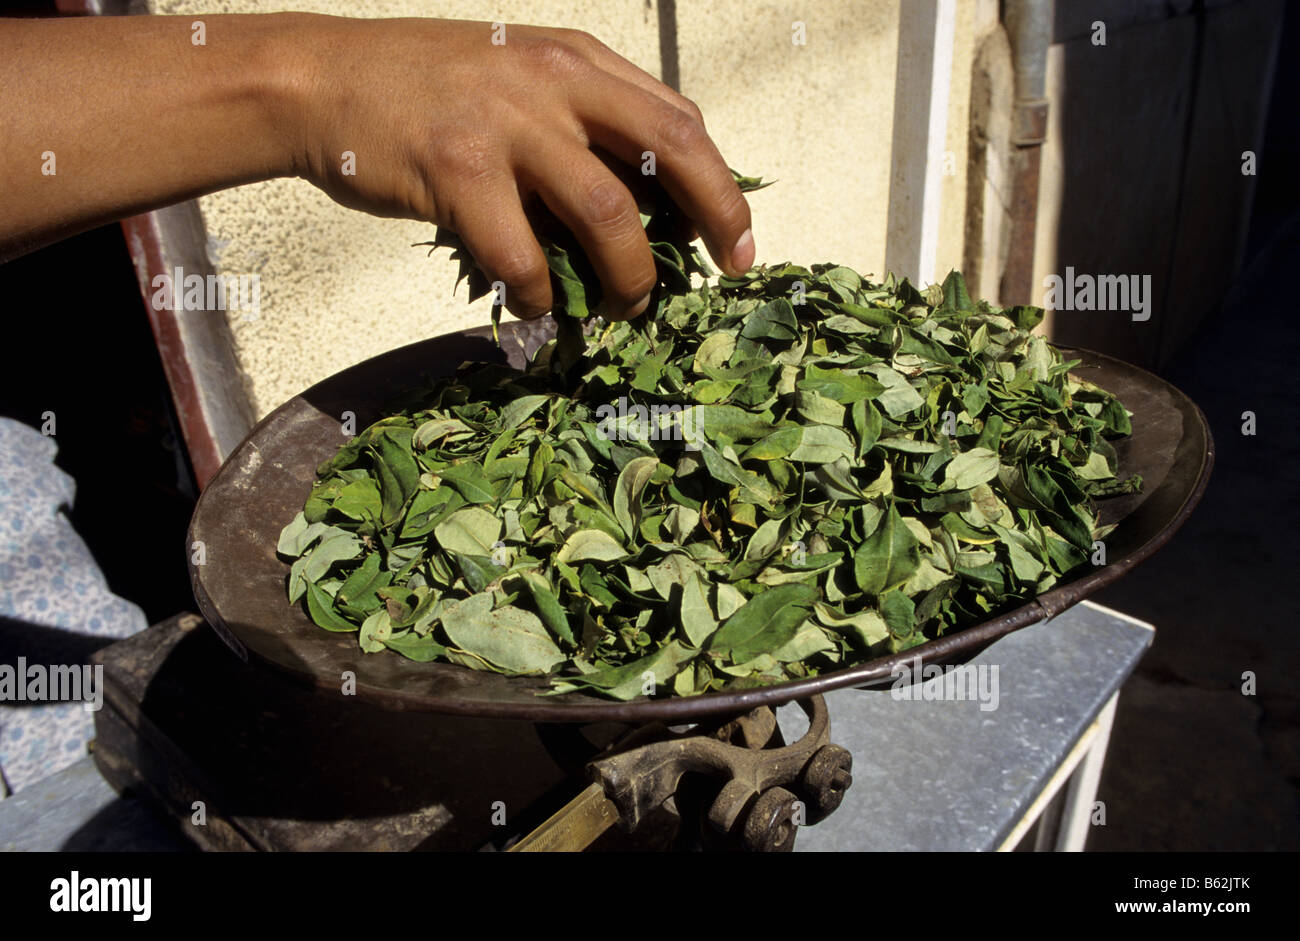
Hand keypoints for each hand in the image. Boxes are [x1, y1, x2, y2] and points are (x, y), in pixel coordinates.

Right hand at [287, 17, 754, 319]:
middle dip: (716, 218)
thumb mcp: (516, 78)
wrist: (321, 79)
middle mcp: (554, 82)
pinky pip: (522, 258)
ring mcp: (507, 124)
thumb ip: (579, 123)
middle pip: (670, 151)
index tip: (737, 240)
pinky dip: (536, 297)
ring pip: (607, 215)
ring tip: (622, 309)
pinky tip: (531, 308)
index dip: (721, 185)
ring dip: (627, 276)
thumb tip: (643, 211)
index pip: (678, 120)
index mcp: (577, 60)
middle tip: (722, 274)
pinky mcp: (458, 172)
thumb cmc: (421, 88)